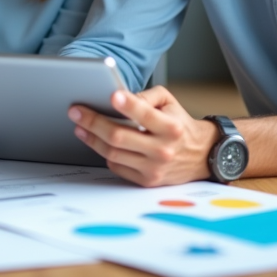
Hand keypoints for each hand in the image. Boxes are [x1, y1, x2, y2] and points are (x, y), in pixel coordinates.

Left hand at [68, 85, 216, 186]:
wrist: (200, 155)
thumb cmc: (178, 124)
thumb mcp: (168, 102)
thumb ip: (146, 96)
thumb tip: (121, 97)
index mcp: (171, 127)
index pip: (145, 114)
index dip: (127, 104)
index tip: (111, 94)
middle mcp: (163, 149)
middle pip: (119, 136)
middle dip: (93, 122)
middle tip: (76, 111)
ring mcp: (154, 168)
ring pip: (113, 153)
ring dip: (91, 138)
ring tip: (79, 126)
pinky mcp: (147, 181)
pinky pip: (117, 167)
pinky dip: (105, 153)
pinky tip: (96, 141)